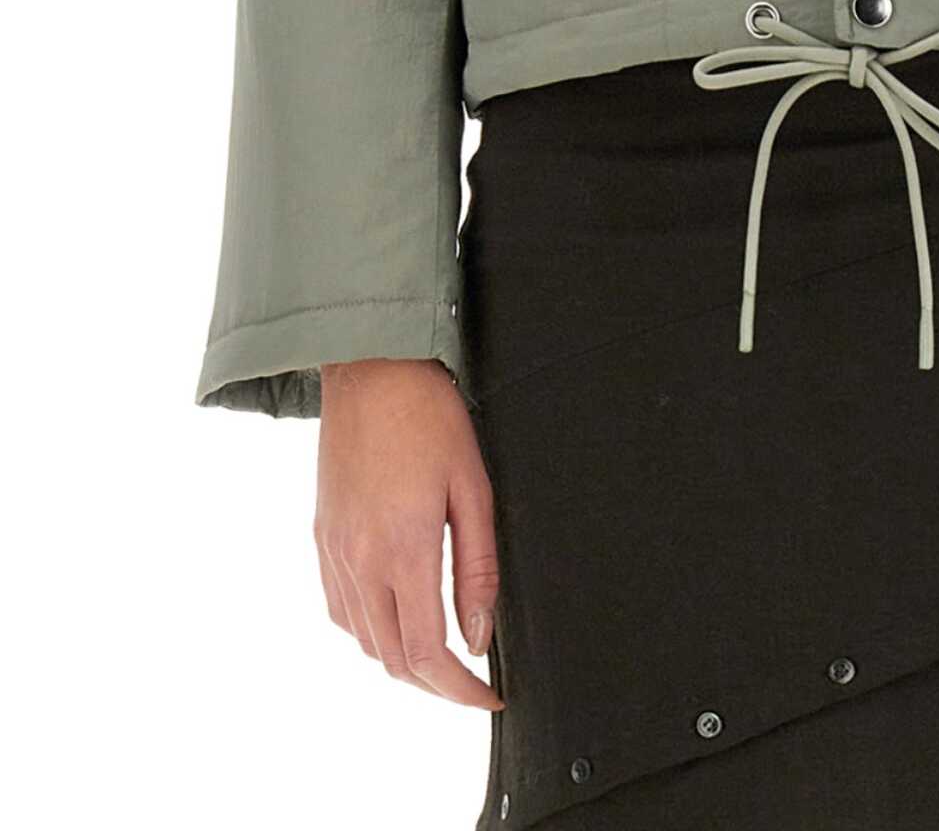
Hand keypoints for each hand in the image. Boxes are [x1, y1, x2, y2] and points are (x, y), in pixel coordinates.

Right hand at [314, 358, 502, 710]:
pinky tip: (398, 615)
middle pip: (392, 660)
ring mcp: (334, 552)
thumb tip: (478, 635)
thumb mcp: (474, 487)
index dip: (459, 690)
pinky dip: (370, 630)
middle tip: (471, 681)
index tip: (489, 696)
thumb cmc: (429, 418)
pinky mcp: (321, 538)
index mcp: (403, 550)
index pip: (427, 654)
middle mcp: (360, 562)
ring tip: (441, 652)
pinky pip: (340, 610)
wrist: (369, 370)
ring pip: (363, 641)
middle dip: (434, 685)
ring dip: (402, 660)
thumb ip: (477, 568)